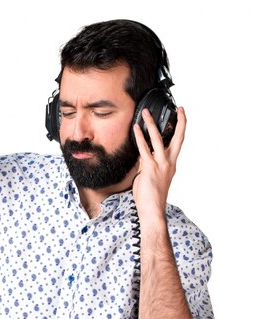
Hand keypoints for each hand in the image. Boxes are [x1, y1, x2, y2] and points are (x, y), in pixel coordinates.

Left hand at [132, 106, 185, 221]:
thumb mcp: (151, 177)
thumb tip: (141, 156)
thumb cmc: (151, 197)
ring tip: (145, 113)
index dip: (181, 128)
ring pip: (157, 139)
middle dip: (179, 122)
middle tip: (178, 108)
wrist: (152, 210)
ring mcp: (160, 165)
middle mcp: (169, 163)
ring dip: (151, 124)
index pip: (178, 143)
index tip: (182, 115)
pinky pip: (144, 149)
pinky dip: (139, 138)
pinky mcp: (149, 168)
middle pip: (178, 138)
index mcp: (171, 165)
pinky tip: (135, 129)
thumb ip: (147, 164)